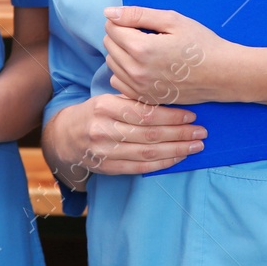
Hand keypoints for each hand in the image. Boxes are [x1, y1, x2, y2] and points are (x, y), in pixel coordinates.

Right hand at [46, 94, 204, 185]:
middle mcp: (103, 130)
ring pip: (147, 153)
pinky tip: (179, 158)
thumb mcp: (108, 98)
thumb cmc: (94, 112)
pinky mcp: (108, 168)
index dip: (170, 115)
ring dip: (176, 150)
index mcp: (104, 107)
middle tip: (201, 131)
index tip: (191, 115)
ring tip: (196, 145)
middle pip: (148, 134)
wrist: (65, 137)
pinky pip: (140, 167)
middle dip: (179, 133)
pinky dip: (162, 164)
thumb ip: (133, 99)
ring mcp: (105, 152)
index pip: (143, 113)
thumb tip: (169, 96)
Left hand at [103, 5, 240, 104]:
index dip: (123, 20)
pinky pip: (119, 82)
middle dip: (121, 35)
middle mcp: (136, 71)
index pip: (112, 28)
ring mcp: (139, 88)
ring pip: (112, 64)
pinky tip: (143, 66)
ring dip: (121, 53)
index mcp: (141, 49)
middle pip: (109, 45)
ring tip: (145, 49)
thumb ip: (137, 15)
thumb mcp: (173, 21)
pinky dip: (125, 72)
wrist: (222, 75)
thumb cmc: (201, 44)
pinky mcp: (144, 99)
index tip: (139, 22)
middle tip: (144, 33)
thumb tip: (109, 12)